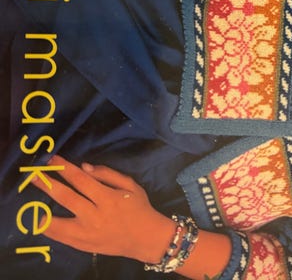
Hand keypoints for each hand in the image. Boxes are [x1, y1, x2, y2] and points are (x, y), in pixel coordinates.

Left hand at [32, 155, 172, 263]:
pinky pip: (61, 238)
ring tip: (33, 201)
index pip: (81, 179)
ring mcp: (87, 233)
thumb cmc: (139, 207)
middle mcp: (95, 215)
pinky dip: (49, 229)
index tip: (53, 160)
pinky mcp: (84, 245)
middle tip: (34, 175)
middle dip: (48, 184)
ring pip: (59, 222)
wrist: (145, 238)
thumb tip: (85, 167)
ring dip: (44, 210)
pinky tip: (42, 221)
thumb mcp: (130, 185)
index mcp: (108, 197)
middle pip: (66, 197)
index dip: (65, 168)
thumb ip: (108, 174)